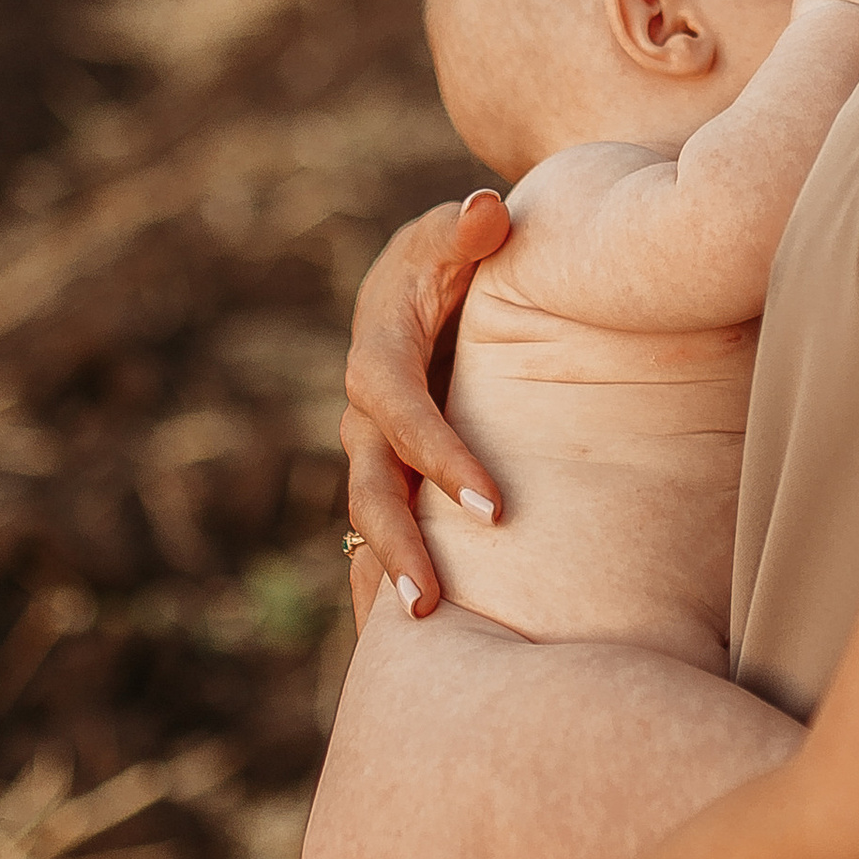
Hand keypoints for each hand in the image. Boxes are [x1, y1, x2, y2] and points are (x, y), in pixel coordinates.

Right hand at [339, 188, 511, 621]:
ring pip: (371, 518)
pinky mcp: (394, 473)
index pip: (398, 409)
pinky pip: (386, 532)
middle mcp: (365, 410)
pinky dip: (389, 582)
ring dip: (390, 572)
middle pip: (370, 485)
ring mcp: (374, 448)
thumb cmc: (457, 252)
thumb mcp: (458, 233)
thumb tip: (488, 214)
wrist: (435, 277)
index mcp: (379, 351)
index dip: (439, 455)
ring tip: (424, 632)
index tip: (493, 506)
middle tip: (432, 605)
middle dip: (398, 544)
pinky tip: (422, 644)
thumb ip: (470, 229)